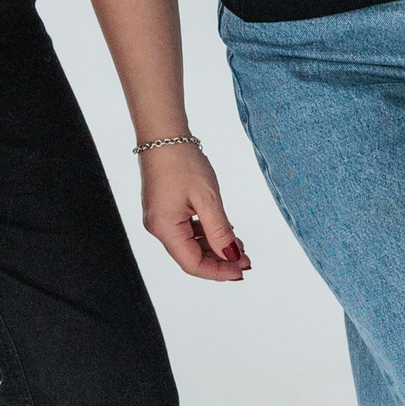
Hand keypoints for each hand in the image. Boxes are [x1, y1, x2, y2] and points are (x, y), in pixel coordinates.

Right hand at [139, 142, 250, 282]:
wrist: (163, 134)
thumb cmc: (181, 160)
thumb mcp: (208, 198)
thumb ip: (220, 231)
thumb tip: (231, 256)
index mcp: (166, 228)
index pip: (193, 264)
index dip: (219, 271)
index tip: (241, 270)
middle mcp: (158, 228)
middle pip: (191, 257)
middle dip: (219, 261)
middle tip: (246, 260)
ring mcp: (160, 219)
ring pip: (190, 245)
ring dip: (214, 247)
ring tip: (239, 245)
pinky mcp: (164, 210)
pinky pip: (186, 231)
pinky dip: (205, 234)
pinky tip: (223, 230)